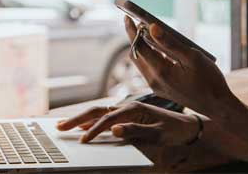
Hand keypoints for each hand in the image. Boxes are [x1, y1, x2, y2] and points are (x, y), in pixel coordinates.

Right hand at [56, 101, 200, 145]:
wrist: (188, 125)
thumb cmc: (174, 130)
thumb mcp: (158, 133)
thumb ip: (136, 131)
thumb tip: (115, 130)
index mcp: (134, 108)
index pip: (107, 119)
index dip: (93, 130)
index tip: (81, 142)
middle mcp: (128, 106)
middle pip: (97, 110)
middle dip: (77, 119)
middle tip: (59, 127)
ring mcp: (127, 110)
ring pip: (99, 111)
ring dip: (81, 118)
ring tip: (64, 125)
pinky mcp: (128, 115)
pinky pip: (105, 116)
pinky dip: (91, 120)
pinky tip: (84, 126)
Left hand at [124, 16, 234, 117]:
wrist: (217, 106)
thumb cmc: (209, 80)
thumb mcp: (192, 57)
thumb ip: (170, 42)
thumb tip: (151, 27)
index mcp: (161, 72)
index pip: (139, 47)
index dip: (132, 31)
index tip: (127, 17)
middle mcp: (154, 81)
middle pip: (136, 55)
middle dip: (133, 38)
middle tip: (134, 21)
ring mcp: (157, 87)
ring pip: (141, 63)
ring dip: (141, 47)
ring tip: (145, 31)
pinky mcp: (162, 90)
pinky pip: (149, 69)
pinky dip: (149, 56)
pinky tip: (157, 48)